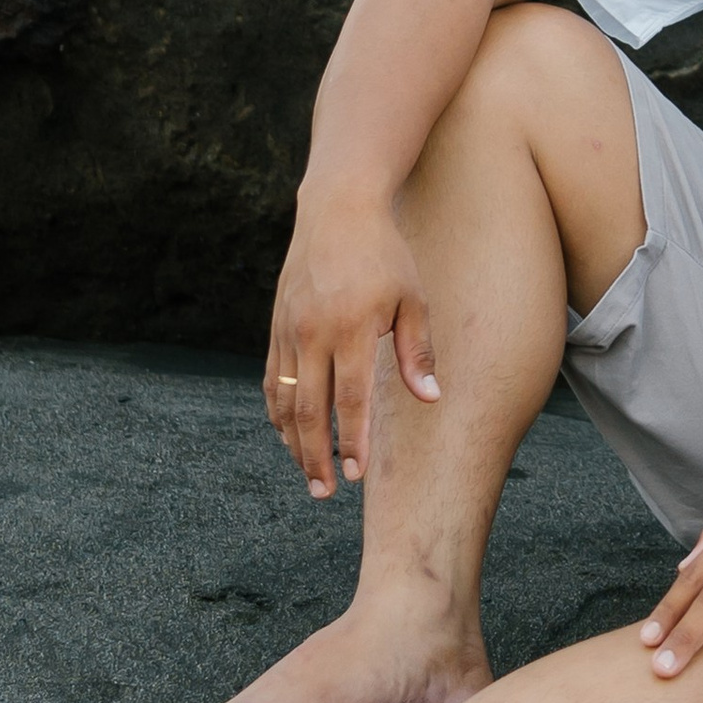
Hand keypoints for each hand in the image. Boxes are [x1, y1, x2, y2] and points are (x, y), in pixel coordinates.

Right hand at [265, 194, 439, 496]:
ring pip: (284, 400)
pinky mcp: (275, 326)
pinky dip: (278, 412)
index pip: (350, 399)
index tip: (358, 476)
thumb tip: (430, 400)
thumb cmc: (385, 255)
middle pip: (310, 411)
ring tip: (308, 474)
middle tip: (326, 493)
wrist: (337, 209)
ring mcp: (288, 330)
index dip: (353, 442)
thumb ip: (418, 353)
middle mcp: (313, 333)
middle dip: (317, 458)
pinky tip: (289, 435)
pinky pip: (272, 379)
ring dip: (294, 443)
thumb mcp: (413, 298)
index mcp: (353, 327)